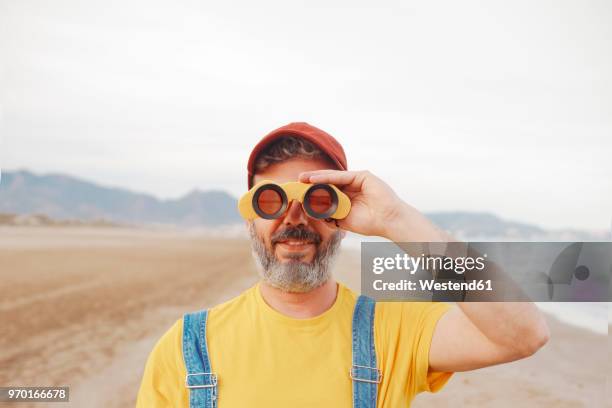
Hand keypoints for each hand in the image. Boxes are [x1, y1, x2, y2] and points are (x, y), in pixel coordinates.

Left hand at [299, 169, 451, 241]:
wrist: (388, 222)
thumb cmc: (370, 223)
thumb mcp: (343, 219)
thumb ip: (330, 214)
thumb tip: (312, 211)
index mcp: (347, 196)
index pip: (327, 191)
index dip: (312, 192)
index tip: (298, 194)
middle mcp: (352, 186)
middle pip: (328, 182)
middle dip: (311, 183)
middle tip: (296, 184)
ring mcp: (357, 180)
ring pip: (333, 177)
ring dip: (316, 178)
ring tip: (302, 179)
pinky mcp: (363, 176)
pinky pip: (342, 176)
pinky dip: (327, 177)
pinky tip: (315, 179)